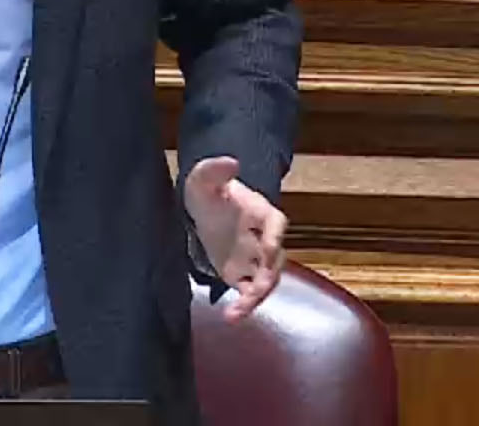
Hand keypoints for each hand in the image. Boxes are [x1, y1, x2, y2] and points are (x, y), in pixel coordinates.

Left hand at [184, 156, 287, 321]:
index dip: (275, 236)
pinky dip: (244, 306)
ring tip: (237, 312)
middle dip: (267, 276)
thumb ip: (216, 170)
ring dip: (255, 298)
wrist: (202, 208)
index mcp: (261, 213)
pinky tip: (231, 316)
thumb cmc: (208, 190)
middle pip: (275, 260)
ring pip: (265, 281)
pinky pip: (249, 293)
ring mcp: (255, 259)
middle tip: (255, 291)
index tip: (269, 248)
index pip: (276, 223)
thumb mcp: (205, 177)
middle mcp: (264, 238)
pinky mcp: (242, 274)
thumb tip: (231, 162)